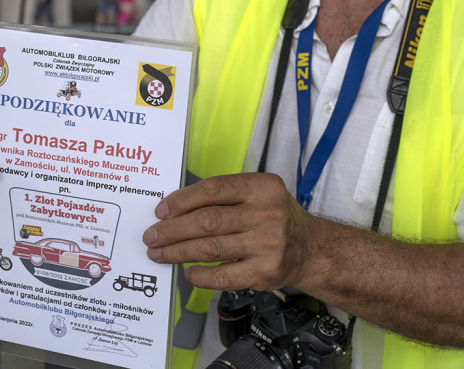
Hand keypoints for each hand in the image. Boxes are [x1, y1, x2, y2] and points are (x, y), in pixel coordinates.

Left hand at [142, 173, 319, 291]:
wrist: (311, 249)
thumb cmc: (276, 219)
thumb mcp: (259, 194)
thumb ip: (226, 196)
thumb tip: (176, 208)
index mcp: (263, 187)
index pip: (214, 189)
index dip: (182, 199)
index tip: (161, 210)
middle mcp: (267, 214)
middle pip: (207, 220)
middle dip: (172, 229)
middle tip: (152, 236)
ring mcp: (266, 244)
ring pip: (210, 248)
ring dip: (178, 252)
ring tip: (160, 253)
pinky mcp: (264, 272)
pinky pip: (222, 275)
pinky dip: (200, 275)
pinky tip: (188, 271)